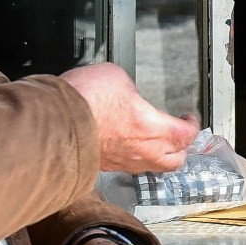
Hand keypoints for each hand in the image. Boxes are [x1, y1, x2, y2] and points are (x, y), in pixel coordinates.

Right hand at [60, 63, 201, 172]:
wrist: (53, 121)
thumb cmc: (85, 101)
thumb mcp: (117, 77)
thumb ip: (128, 89)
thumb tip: (124, 92)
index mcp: (154, 129)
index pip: (186, 135)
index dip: (192, 126)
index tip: (189, 119)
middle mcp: (141, 152)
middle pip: (174, 161)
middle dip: (180, 149)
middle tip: (178, 136)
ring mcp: (120, 162)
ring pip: (149, 167)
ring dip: (156, 156)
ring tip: (154, 143)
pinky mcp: (101, 165)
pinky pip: (125, 167)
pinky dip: (131, 158)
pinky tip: (124, 146)